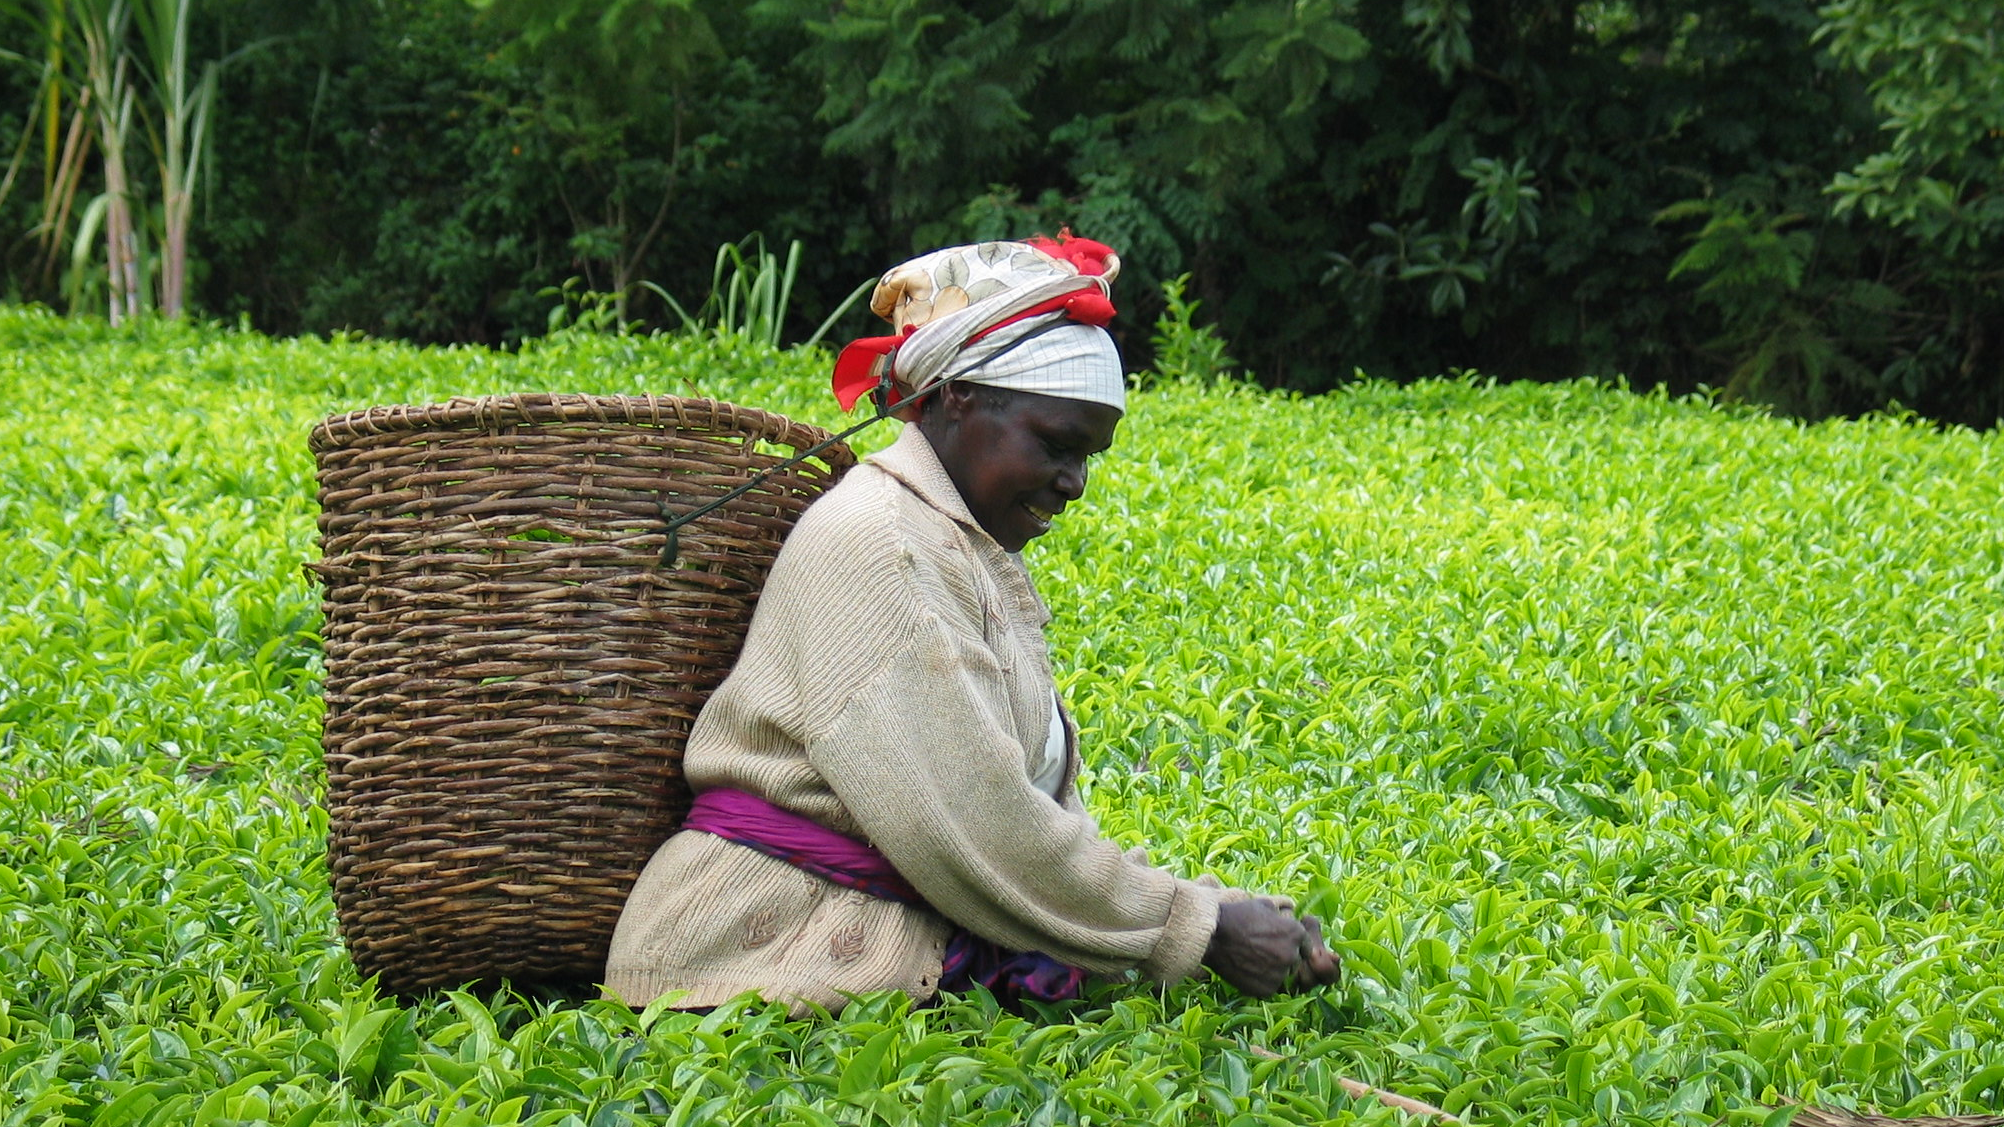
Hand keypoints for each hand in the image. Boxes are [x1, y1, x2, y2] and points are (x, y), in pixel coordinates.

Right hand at [1203, 900, 1340, 996]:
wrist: (1212, 937)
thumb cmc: (1235, 917)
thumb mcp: (1262, 905)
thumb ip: (1280, 914)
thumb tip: (1285, 916)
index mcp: (1296, 933)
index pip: (1305, 945)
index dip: (1291, 943)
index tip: (1278, 943)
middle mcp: (1292, 955)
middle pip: (1294, 961)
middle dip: (1283, 957)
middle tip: (1262, 952)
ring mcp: (1279, 974)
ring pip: (1282, 976)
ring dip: (1272, 971)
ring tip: (1252, 961)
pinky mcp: (1266, 989)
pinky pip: (1269, 987)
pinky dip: (1260, 982)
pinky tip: (1246, 970)